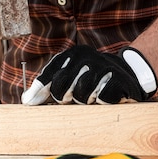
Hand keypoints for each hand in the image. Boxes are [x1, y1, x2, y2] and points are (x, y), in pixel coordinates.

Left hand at [21, 45, 157, 104]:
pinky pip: (102, 98)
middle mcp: (86, 57)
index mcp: (72, 54)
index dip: (38, 90)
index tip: (29, 103)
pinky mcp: (119, 80)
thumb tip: (27, 100)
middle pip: (61, 86)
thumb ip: (50, 84)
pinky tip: (105, 97)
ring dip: (84, 101)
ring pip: (81, 94)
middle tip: (70, 98)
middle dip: (62, 97)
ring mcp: (103, 67)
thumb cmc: (92, 78)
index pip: (49, 74)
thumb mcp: (71, 75)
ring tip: (90, 97)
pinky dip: (101, 102)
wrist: (130, 72)